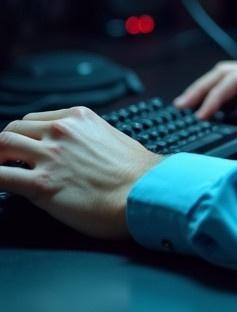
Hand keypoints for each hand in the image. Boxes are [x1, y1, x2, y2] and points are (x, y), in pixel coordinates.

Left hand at [0, 106, 162, 238]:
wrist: (147, 194)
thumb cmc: (137, 173)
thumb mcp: (111, 137)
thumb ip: (86, 138)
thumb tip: (76, 151)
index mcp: (78, 117)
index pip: (34, 119)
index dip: (25, 137)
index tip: (22, 151)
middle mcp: (61, 130)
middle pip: (13, 129)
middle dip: (6, 147)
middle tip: (7, 164)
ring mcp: (50, 156)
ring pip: (2, 145)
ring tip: (2, 171)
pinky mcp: (42, 184)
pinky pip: (0, 177)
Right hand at [174, 57, 236, 142]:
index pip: (235, 80)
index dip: (214, 97)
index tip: (201, 116)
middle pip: (226, 72)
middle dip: (202, 88)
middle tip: (180, 106)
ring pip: (231, 75)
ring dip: (209, 88)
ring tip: (189, 105)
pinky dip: (222, 94)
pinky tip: (212, 107)